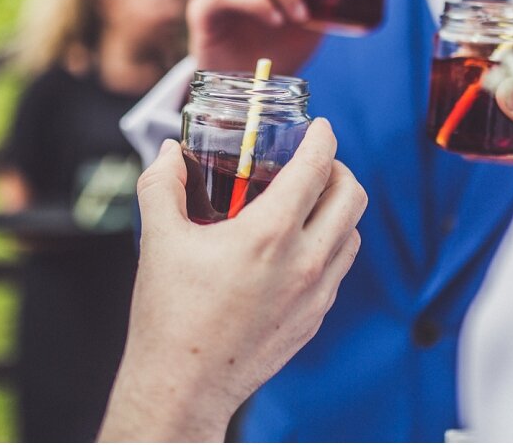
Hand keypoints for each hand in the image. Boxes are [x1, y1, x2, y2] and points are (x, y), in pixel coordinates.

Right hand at [99, 119, 365, 441]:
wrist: (183, 386)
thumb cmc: (170, 316)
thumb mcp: (159, 240)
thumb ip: (162, 184)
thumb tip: (171, 152)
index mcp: (268, 235)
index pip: (316, 168)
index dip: (322, 138)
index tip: (318, 126)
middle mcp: (304, 262)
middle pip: (351, 195)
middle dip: (337, 168)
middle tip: (313, 163)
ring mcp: (316, 293)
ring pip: (353, 232)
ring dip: (338, 207)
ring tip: (308, 202)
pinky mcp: (316, 317)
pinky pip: (340, 267)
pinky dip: (332, 243)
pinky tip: (301, 244)